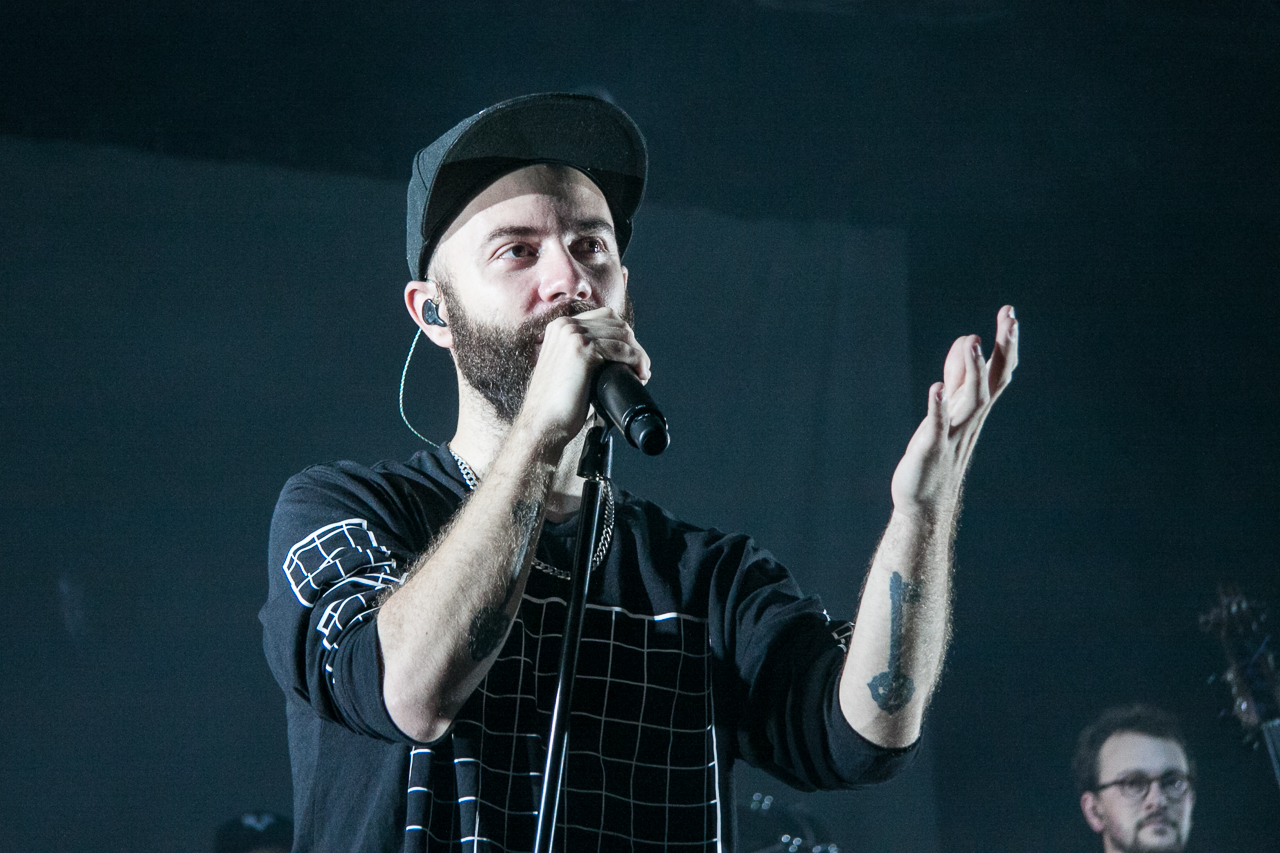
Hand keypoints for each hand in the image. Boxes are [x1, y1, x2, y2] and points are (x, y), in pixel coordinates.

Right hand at [515, 307, 650, 449]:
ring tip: (643, 372)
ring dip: (639, 354)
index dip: (624, 335)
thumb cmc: (556, 403)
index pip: (605, 317)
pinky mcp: (582, 349)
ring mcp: (572, 334)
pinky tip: (640, 374)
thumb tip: (614, 354)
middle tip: (641, 367)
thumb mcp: (567, 367)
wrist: (543, 422)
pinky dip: (637, 360)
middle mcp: (565, 325)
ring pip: (622, 336)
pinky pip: (621, 349)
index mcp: (560, 326)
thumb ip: (583, 353)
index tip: (632, 356)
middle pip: (616, 324)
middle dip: (634, 345)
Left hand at [890, 305, 1018, 519]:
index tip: (1009, 312)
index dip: (1005, 343)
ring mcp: (953, 434)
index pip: (999, 371)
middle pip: (994, 380)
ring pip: (971, 400)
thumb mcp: (950, 407)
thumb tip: (969, 340)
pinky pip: (937, 426)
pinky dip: (937, 407)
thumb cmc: (938, 452)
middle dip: (1003, 349)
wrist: (924, 502)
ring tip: (973, 342)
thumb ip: (958, 375)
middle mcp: (969, 418)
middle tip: (1010, 318)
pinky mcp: (931, 449)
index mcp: (975, 408)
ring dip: (973, 371)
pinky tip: (935, 387)